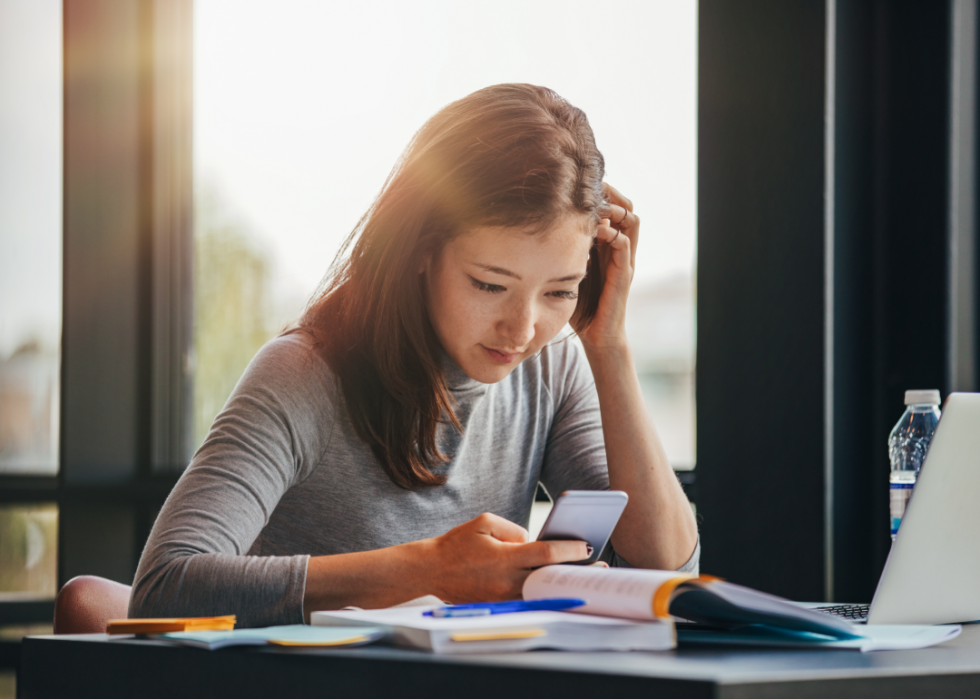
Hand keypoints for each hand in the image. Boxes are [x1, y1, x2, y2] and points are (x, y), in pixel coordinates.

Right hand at [422, 513, 589, 602]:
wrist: (431, 569)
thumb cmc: (457, 543)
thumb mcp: (485, 523)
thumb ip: (515, 530)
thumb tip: (534, 540)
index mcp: (504, 557)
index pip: (545, 554)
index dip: (569, 551)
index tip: (588, 546)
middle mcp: (506, 580)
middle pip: (549, 577)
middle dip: (575, 572)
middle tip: (600, 568)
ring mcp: (503, 596)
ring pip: (541, 591)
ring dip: (561, 584)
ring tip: (583, 577)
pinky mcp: (499, 604)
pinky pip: (528, 598)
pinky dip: (544, 592)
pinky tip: (557, 586)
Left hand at [578, 183, 636, 350]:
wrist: (596, 335)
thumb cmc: (580, 305)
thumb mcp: (567, 269)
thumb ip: (562, 250)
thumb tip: (536, 229)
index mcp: (607, 246)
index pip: (613, 207)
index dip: (601, 192)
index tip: (579, 184)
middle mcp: (619, 249)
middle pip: (626, 207)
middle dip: (611, 193)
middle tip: (590, 188)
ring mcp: (624, 260)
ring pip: (632, 220)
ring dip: (615, 209)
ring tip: (595, 207)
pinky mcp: (624, 274)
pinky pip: (624, 244)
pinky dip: (611, 233)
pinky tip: (594, 232)